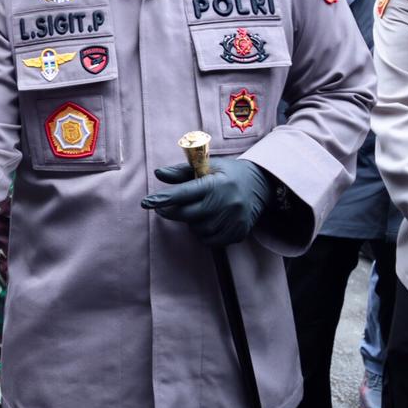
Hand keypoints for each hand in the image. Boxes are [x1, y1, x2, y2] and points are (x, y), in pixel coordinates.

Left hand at [143, 158, 273, 245]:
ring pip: (197, 230)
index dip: (164, 198)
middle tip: (162, 208)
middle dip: (170, 212)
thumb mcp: (207, 167)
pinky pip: (210, 241)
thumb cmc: (227, 173)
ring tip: (197, 210)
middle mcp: (225, 203)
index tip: (146, 202)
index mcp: (215, 184)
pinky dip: (203, 233)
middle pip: (186, 215)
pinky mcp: (238, 233)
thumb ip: (181, 172)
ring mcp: (233, 220)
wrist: (261, 184)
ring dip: (190, 223)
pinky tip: (207, 221)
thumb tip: (158, 173)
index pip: (184, 193)